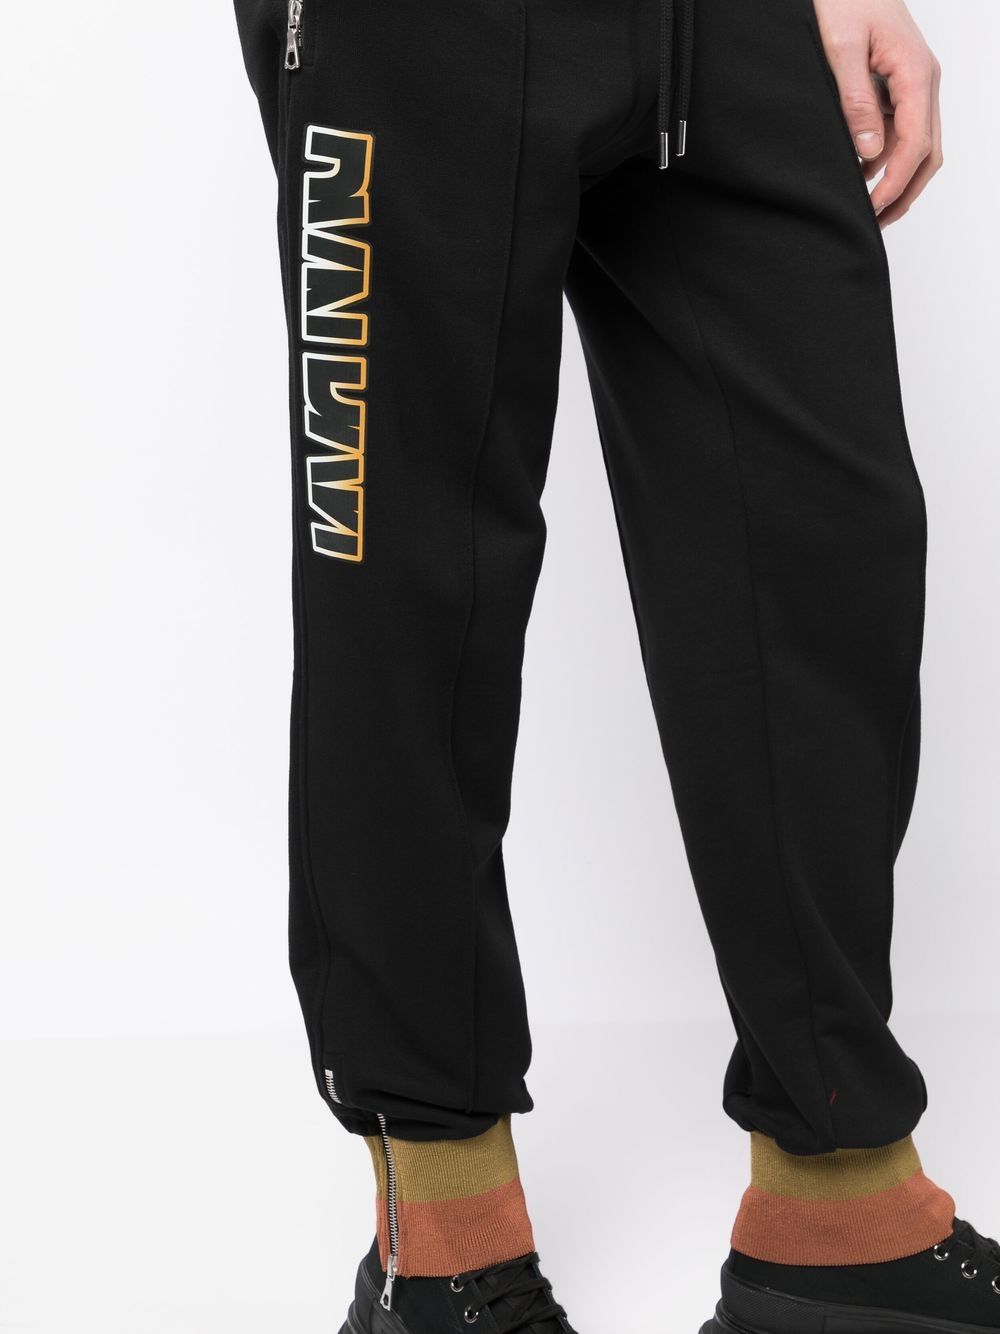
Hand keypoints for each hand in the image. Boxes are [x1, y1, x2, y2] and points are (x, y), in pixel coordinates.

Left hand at [813, 0, 942, 226]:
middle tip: (876, 223)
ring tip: (868, 208)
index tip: (874, 208)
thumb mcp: (843, 48)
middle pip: (927, 151)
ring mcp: (913, 84)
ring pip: (917, 144)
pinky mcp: (899, 85)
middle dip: (905, 191)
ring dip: (896, 179)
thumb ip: (856, 99)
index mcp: (917, 72)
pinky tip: (860, 174)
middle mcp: (923, 80)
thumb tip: (870, 149)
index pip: (916, 142)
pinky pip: (900, 130)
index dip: (897, 181)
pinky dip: (884, 158)